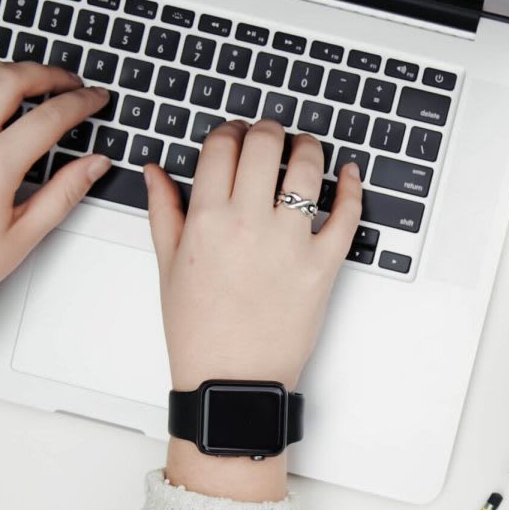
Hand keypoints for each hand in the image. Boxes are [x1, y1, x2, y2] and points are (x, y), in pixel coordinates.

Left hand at [0, 60, 110, 306]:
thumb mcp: (24, 235)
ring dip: (7, 69)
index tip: (96, 99)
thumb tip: (95, 165)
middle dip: (47, 74)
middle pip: (10, 80)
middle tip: (69, 81)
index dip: (80, 103)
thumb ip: (64, 193)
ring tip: (30, 78)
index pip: (49, 118)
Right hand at [145, 119, 362, 499]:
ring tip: (306, 148)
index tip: (236, 134)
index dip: (230, 131)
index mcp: (206, 220)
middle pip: (265, 146)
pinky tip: (349, 174)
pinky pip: (347, 216)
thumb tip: (156, 171)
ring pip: (307, 170)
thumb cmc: (199, 331)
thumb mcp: (168, 268)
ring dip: (308, 147)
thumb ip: (164, 212)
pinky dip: (352, 188)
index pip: (221, 147)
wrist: (233, 379)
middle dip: (269, 130)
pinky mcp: (324, 266)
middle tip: (272, 134)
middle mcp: (249, 224)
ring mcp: (291, 244)